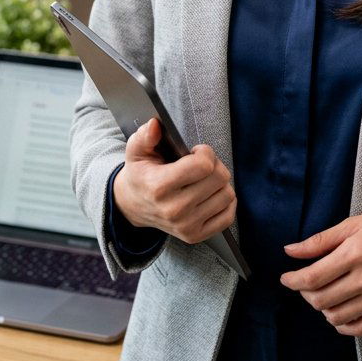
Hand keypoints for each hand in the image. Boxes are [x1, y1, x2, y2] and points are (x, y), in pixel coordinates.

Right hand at [112, 119, 236, 244]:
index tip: (196, 152)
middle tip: (201, 164)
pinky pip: (228, 216)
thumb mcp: (137, 151)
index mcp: (159, 186)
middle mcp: (174, 210)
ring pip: (227, 195)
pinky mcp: (195, 236)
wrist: (133, 206)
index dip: (205, 152)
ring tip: (204, 180)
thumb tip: (155, 125)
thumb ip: (145, 136)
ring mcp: (186, 226)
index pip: (203, 165)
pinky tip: (211, 195)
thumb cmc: (140, 174)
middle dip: (214, 164)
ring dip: (220, 183)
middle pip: (219, 178)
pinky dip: (225, 202)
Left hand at [280, 207, 361, 336]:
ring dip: (322, 309)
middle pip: (321, 300)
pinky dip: (342, 325)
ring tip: (323, 295)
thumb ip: (320, 240)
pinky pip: (359, 329)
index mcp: (355, 252)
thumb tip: (290, 250)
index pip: (312, 278)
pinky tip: (339, 312)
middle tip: (305, 285)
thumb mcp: (353, 224)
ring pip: (337, 317)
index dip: (293, 281)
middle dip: (306, 294)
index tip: (286, 278)